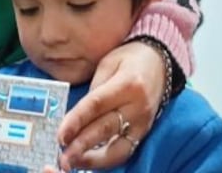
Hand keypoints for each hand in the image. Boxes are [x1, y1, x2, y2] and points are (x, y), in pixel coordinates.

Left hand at [56, 41, 164, 170]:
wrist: (161, 63)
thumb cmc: (129, 59)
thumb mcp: (108, 63)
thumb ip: (94, 89)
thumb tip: (78, 117)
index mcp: (127, 84)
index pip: (96, 105)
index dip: (76, 121)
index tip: (60, 136)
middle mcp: (137, 106)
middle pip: (105, 129)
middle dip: (81, 146)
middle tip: (63, 158)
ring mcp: (143, 123)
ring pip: (118, 149)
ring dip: (94, 160)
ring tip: (73, 163)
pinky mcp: (144, 133)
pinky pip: (125, 151)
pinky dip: (106, 160)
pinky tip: (89, 162)